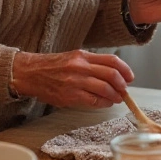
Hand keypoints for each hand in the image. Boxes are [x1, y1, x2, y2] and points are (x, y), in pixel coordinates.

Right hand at [12, 50, 133, 108]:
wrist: (31, 73)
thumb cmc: (53, 67)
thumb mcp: (73, 58)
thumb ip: (92, 64)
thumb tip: (113, 75)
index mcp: (83, 56)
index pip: (112, 60)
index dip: (125, 69)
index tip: (130, 77)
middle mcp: (81, 66)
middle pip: (111, 75)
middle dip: (122, 85)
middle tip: (124, 90)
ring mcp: (75, 81)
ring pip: (105, 89)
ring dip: (115, 96)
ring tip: (117, 99)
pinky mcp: (70, 95)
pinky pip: (93, 101)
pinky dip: (103, 103)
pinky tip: (105, 103)